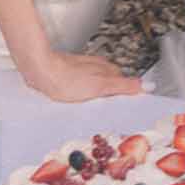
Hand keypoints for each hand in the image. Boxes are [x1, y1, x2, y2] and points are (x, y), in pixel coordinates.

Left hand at [20, 48, 146, 102]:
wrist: (39, 72)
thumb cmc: (65, 79)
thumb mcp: (100, 86)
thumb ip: (123, 86)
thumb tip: (146, 86)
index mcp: (106, 69)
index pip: (126, 85)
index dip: (127, 99)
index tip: (128, 111)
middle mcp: (95, 68)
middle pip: (111, 88)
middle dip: (111, 101)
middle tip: (109, 115)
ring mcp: (81, 72)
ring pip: (95, 90)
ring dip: (96, 101)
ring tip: (92, 113)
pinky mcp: (68, 79)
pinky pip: (81, 91)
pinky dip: (82, 99)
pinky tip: (77, 107)